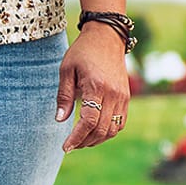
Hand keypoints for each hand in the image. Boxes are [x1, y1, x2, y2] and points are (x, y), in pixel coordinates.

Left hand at [55, 27, 131, 150]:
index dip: (77, 138)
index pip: (88, 121)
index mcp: (96, 86)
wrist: (107, 37)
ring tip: (81, 140)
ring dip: (96, 139)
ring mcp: (122, 97)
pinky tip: (94, 131)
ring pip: (112, 129)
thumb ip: (64, 96)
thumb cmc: (83, 52)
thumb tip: (59, 119)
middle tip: (71, 145)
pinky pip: (120, 123)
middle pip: (101, 129)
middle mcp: (113, 94)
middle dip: (84, 142)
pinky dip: (108, 132)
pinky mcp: (126, 97)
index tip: (65, 147)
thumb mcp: (67, 70)